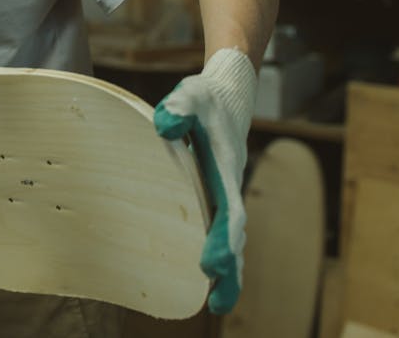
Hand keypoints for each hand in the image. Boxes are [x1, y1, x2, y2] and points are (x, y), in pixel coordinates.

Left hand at [153, 47, 256, 314]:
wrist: (229, 94)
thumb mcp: (191, 95)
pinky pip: (222, 228)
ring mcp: (226, 191)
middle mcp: (230, 184)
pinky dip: (222, 253)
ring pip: (231, 236)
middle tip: (218, 302)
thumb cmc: (205, 97)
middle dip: (229, 266)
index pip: (227, 208)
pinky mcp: (217, 194)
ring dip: (229, 269)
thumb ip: (179, 107)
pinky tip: (213, 278)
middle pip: (234, 232)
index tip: (210, 265)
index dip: (221, 237)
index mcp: (226, 167)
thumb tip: (164, 124)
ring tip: (219, 304)